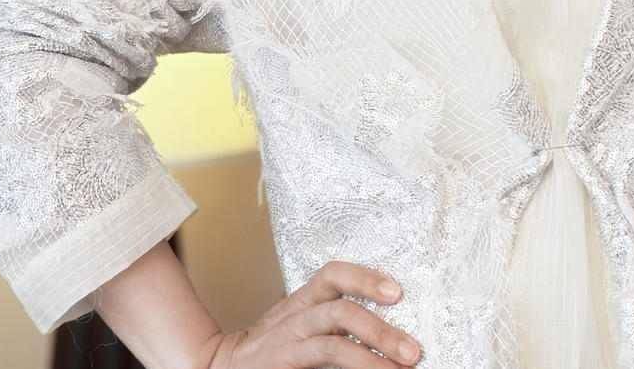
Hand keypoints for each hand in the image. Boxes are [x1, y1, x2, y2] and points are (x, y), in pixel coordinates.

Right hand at [204, 260, 421, 367]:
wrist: (220, 365)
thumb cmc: (272, 346)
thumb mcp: (299, 321)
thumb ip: (332, 319)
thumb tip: (387, 328)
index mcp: (303, 300)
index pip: (333, 274)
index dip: (366, 277)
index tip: (398, 292)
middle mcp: (296, 319)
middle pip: (341, 311)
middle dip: (381, 330)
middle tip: (413, 351)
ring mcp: (288, 346)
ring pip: (333, 345)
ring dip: (371, 359)